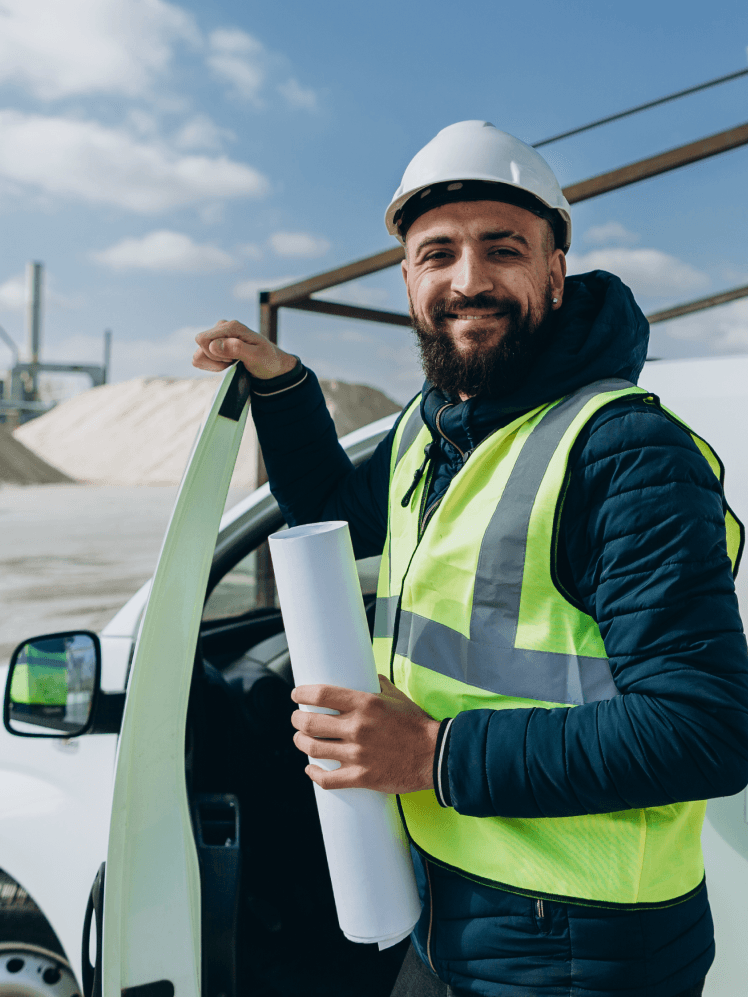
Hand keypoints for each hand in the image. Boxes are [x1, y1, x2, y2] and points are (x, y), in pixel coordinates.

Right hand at [192, 319, 297, 378]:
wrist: (272, 366)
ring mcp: (218, 335)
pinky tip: (227, 363)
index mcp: (232, 326)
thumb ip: (236, 349)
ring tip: (232, 362)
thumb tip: (213, 345)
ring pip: (199, 353)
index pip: (204, 339)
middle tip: (234, 361)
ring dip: (214, 363)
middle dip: (215, 359)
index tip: (233, 359)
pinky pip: (201, 357)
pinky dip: (213, 365)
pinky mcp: (215, 344)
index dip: (216, 355)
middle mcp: (223, 326)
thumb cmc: (267, 360)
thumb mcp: (256, 357)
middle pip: (201, 345)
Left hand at [291, 675, 439, 793]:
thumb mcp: (396, 696)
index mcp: (365, 704)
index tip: (296, 695)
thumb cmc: (416, 723)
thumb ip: (377, 685)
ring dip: (301, 743)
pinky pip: (327, 779)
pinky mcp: (362, 777)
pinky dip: (314, 774)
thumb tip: (363, 676)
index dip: (302, 694)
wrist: (435, 754)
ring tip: (301, 740)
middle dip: (297, 720)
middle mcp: (357, 727)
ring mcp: (358, 754)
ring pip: (314, 749)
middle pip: (310, 723)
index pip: (321, 694)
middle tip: (297, 719)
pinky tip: (311, 769)